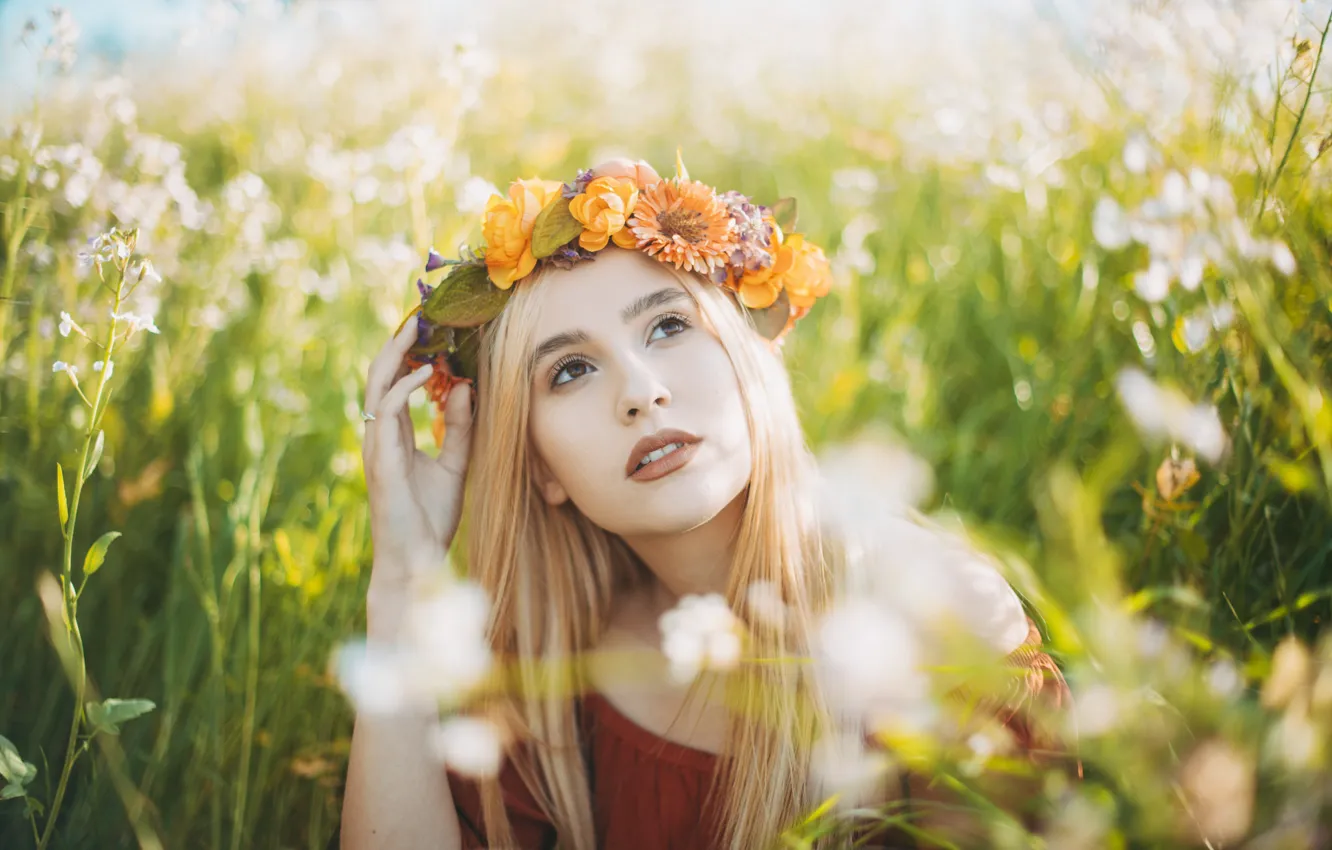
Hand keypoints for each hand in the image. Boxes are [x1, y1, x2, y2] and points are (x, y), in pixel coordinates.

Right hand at [361, 320, 474, 591]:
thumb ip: (459, 427)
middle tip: (421, 312)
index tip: (431, 326)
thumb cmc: (432, 517)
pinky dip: (403, 387)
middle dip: (398, 342)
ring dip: (397, 353)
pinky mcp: (380, 459)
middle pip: (380, 375)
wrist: (419, 559)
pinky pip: (386, 412)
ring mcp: (376, 446)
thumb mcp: (456, 463)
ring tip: (418, 327)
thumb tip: (464, 387)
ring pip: (377, 385)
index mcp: (394, 435)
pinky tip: (426, 373)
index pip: (395, 381)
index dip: (408, 352)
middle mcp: (380, 435)